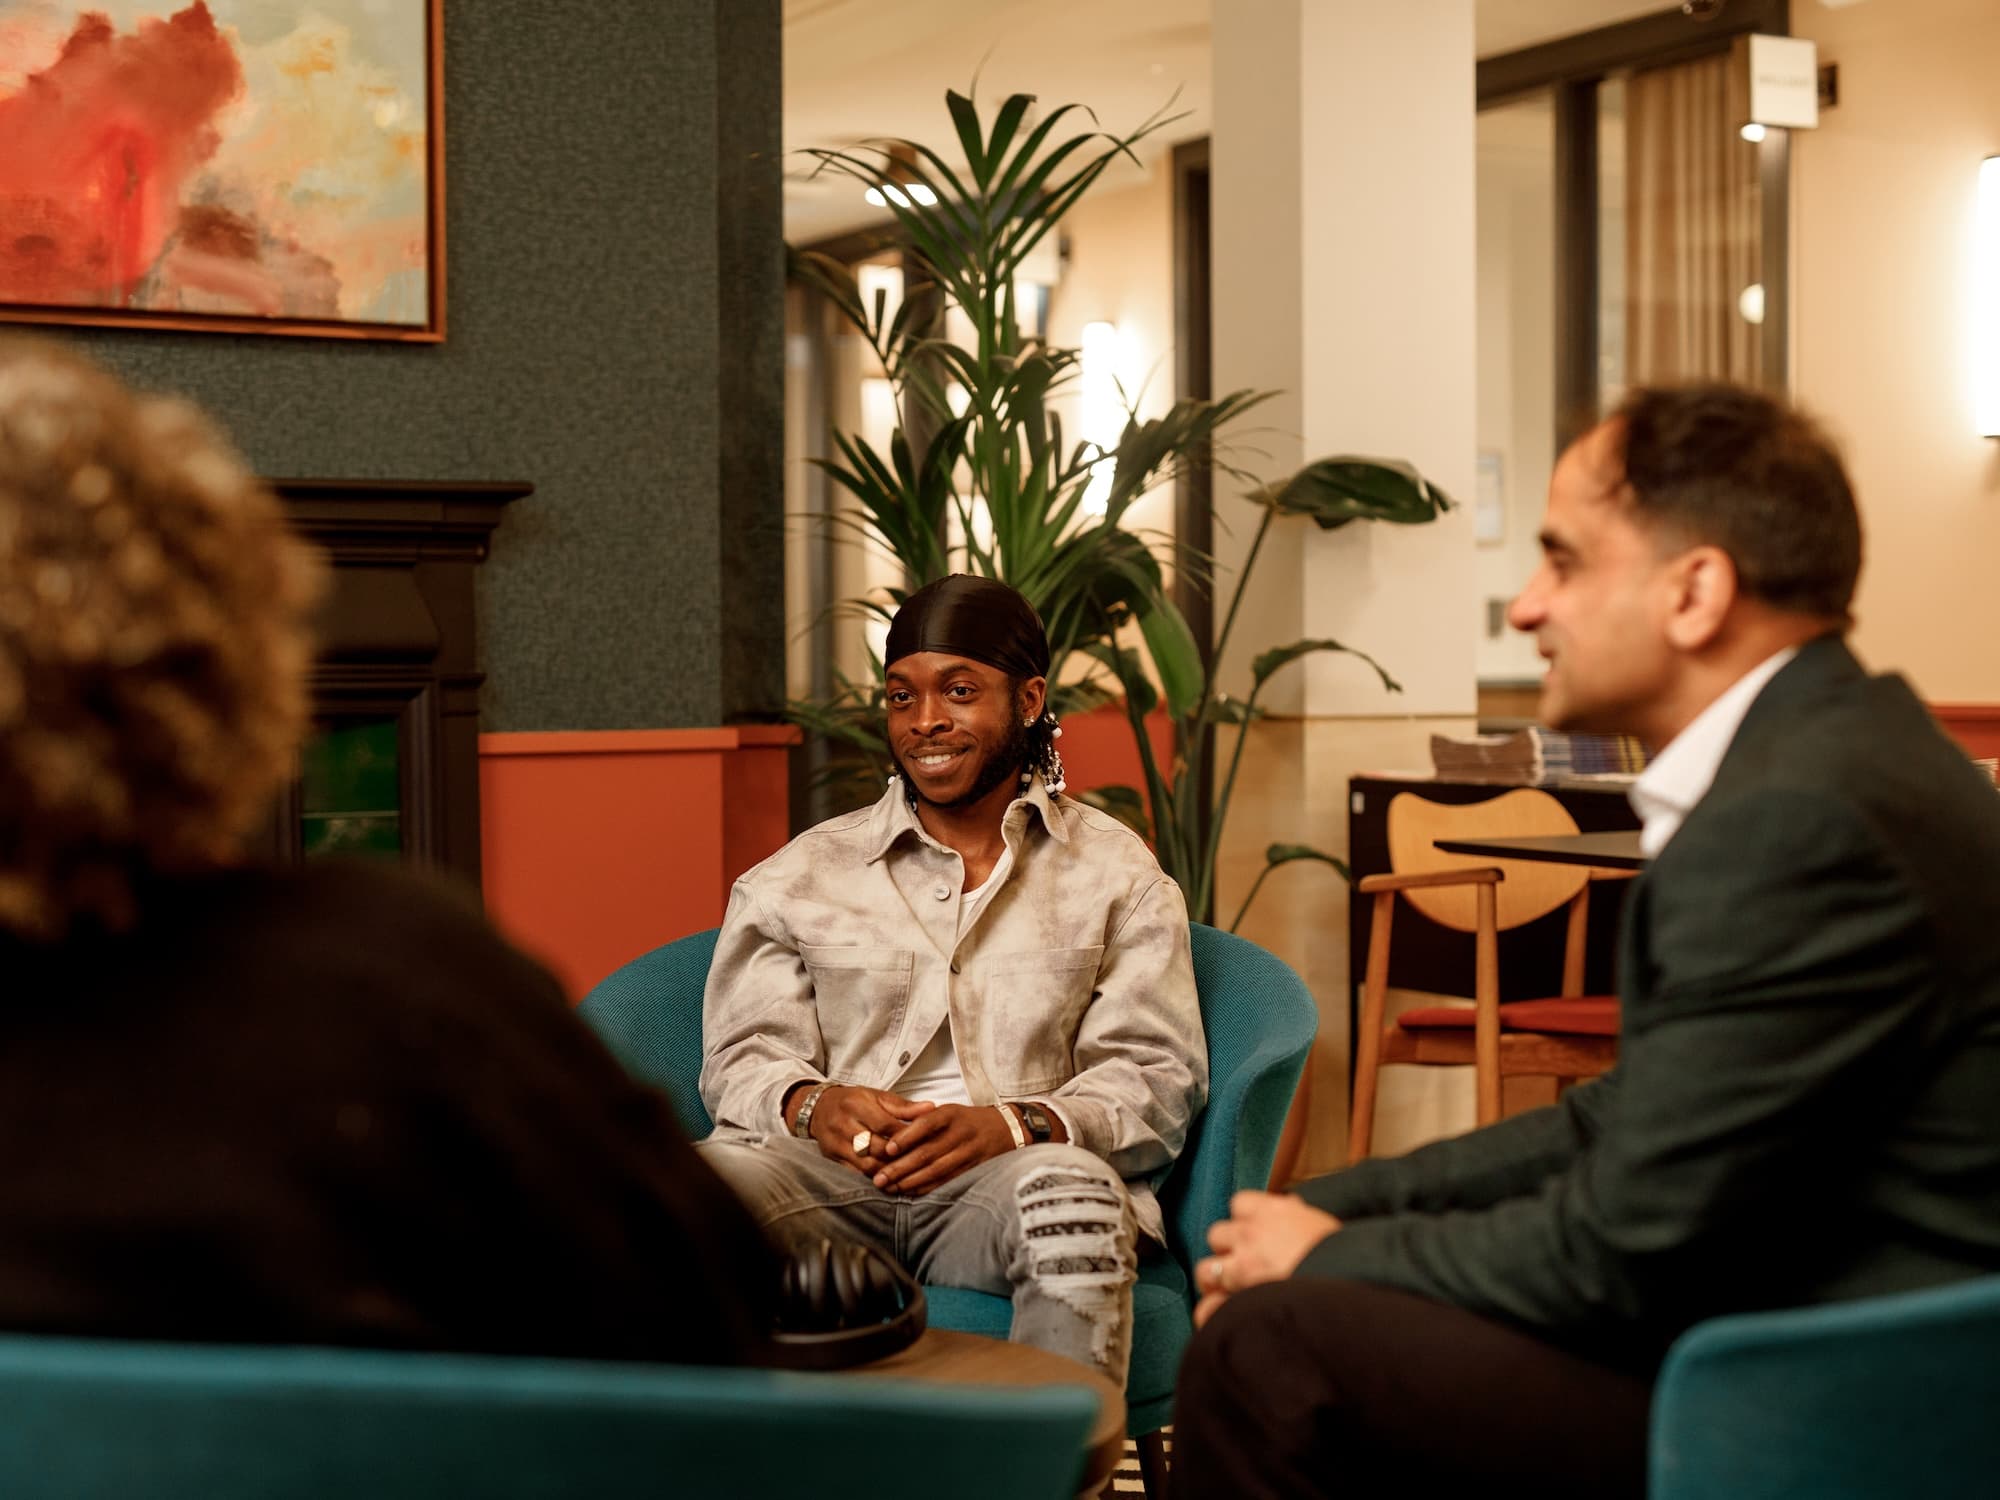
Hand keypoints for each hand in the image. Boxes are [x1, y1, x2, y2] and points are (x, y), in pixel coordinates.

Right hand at [806, 1085, 935, 1174]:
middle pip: (876, 1146)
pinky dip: (874, 1176)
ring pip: (866, 1163)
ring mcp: (836, 1143)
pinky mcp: (832, 1158)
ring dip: (888, 1170)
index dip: (904, 1136)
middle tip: (918, 1161)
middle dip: (898, 1155)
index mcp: (856, 1104)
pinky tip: (889, 1178)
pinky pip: (856, 1173)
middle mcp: (843, 1124)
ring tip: (907, 1172)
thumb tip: (930, 1108)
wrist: (818, 1109)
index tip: (922, 1141)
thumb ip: (904, 1106)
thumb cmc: (854, 1101)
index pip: (884, 1124)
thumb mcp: (877, 1097)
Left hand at [869, 1103, 1017, 1195]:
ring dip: (910, 1181)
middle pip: (928, 1152)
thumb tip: (890, 1129)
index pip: (926, 1124)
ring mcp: (969, 1153)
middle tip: (879, 1177)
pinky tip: (909, 1192)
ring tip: (889, 1187)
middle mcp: (961, 1133)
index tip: (887, 1149)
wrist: (1008, 1129)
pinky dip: (927, 1188)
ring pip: (936, 1170)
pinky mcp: (973, 1169)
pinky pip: (946, 1181)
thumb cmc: (967, 1120)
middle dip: (900, 1167)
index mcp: (951, 1114)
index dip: (906, 1137)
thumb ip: (922, 1119)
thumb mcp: (948, 1111)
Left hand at [1193, 1191, 1340, 1326]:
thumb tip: (1292, 1204)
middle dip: (1226, 1249)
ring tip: (1229, 1291)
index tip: (1253, 1232)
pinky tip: (1216, 1319)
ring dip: (1215, 1278)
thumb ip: (1298, 1212)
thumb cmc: (1344, 1253)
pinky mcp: (1242, 1297)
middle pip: (1216, 1234)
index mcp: (1272, 1212)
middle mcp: (1251, 1235)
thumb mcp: (1320, 1221)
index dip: (1243, 1219)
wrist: (1349, 1279)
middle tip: (1241, 1264)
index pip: (1239, 1203)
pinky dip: (1211, 1313)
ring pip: (1206, 1268)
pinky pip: (1211, 1306)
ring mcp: (1243, 1266)